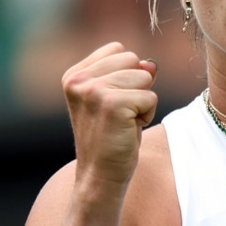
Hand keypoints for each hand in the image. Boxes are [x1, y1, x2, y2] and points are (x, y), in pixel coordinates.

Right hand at [62, 42, 157, 194]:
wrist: (100, 176)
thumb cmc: (111, 137)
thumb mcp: (118, 99)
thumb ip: (131, 75)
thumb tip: (151, 64)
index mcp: (74, 75)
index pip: (119, 50)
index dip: (127, 75)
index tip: (113, 103)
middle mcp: (79, 79)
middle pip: (133, 59)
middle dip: (137, 86)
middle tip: (120, 115)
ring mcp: (93, 90)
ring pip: (144, 77)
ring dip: (143, 102)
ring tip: (124, 122)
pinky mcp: (112, 104)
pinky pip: (150, 97)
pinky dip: (147, 115)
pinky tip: (128, 130)